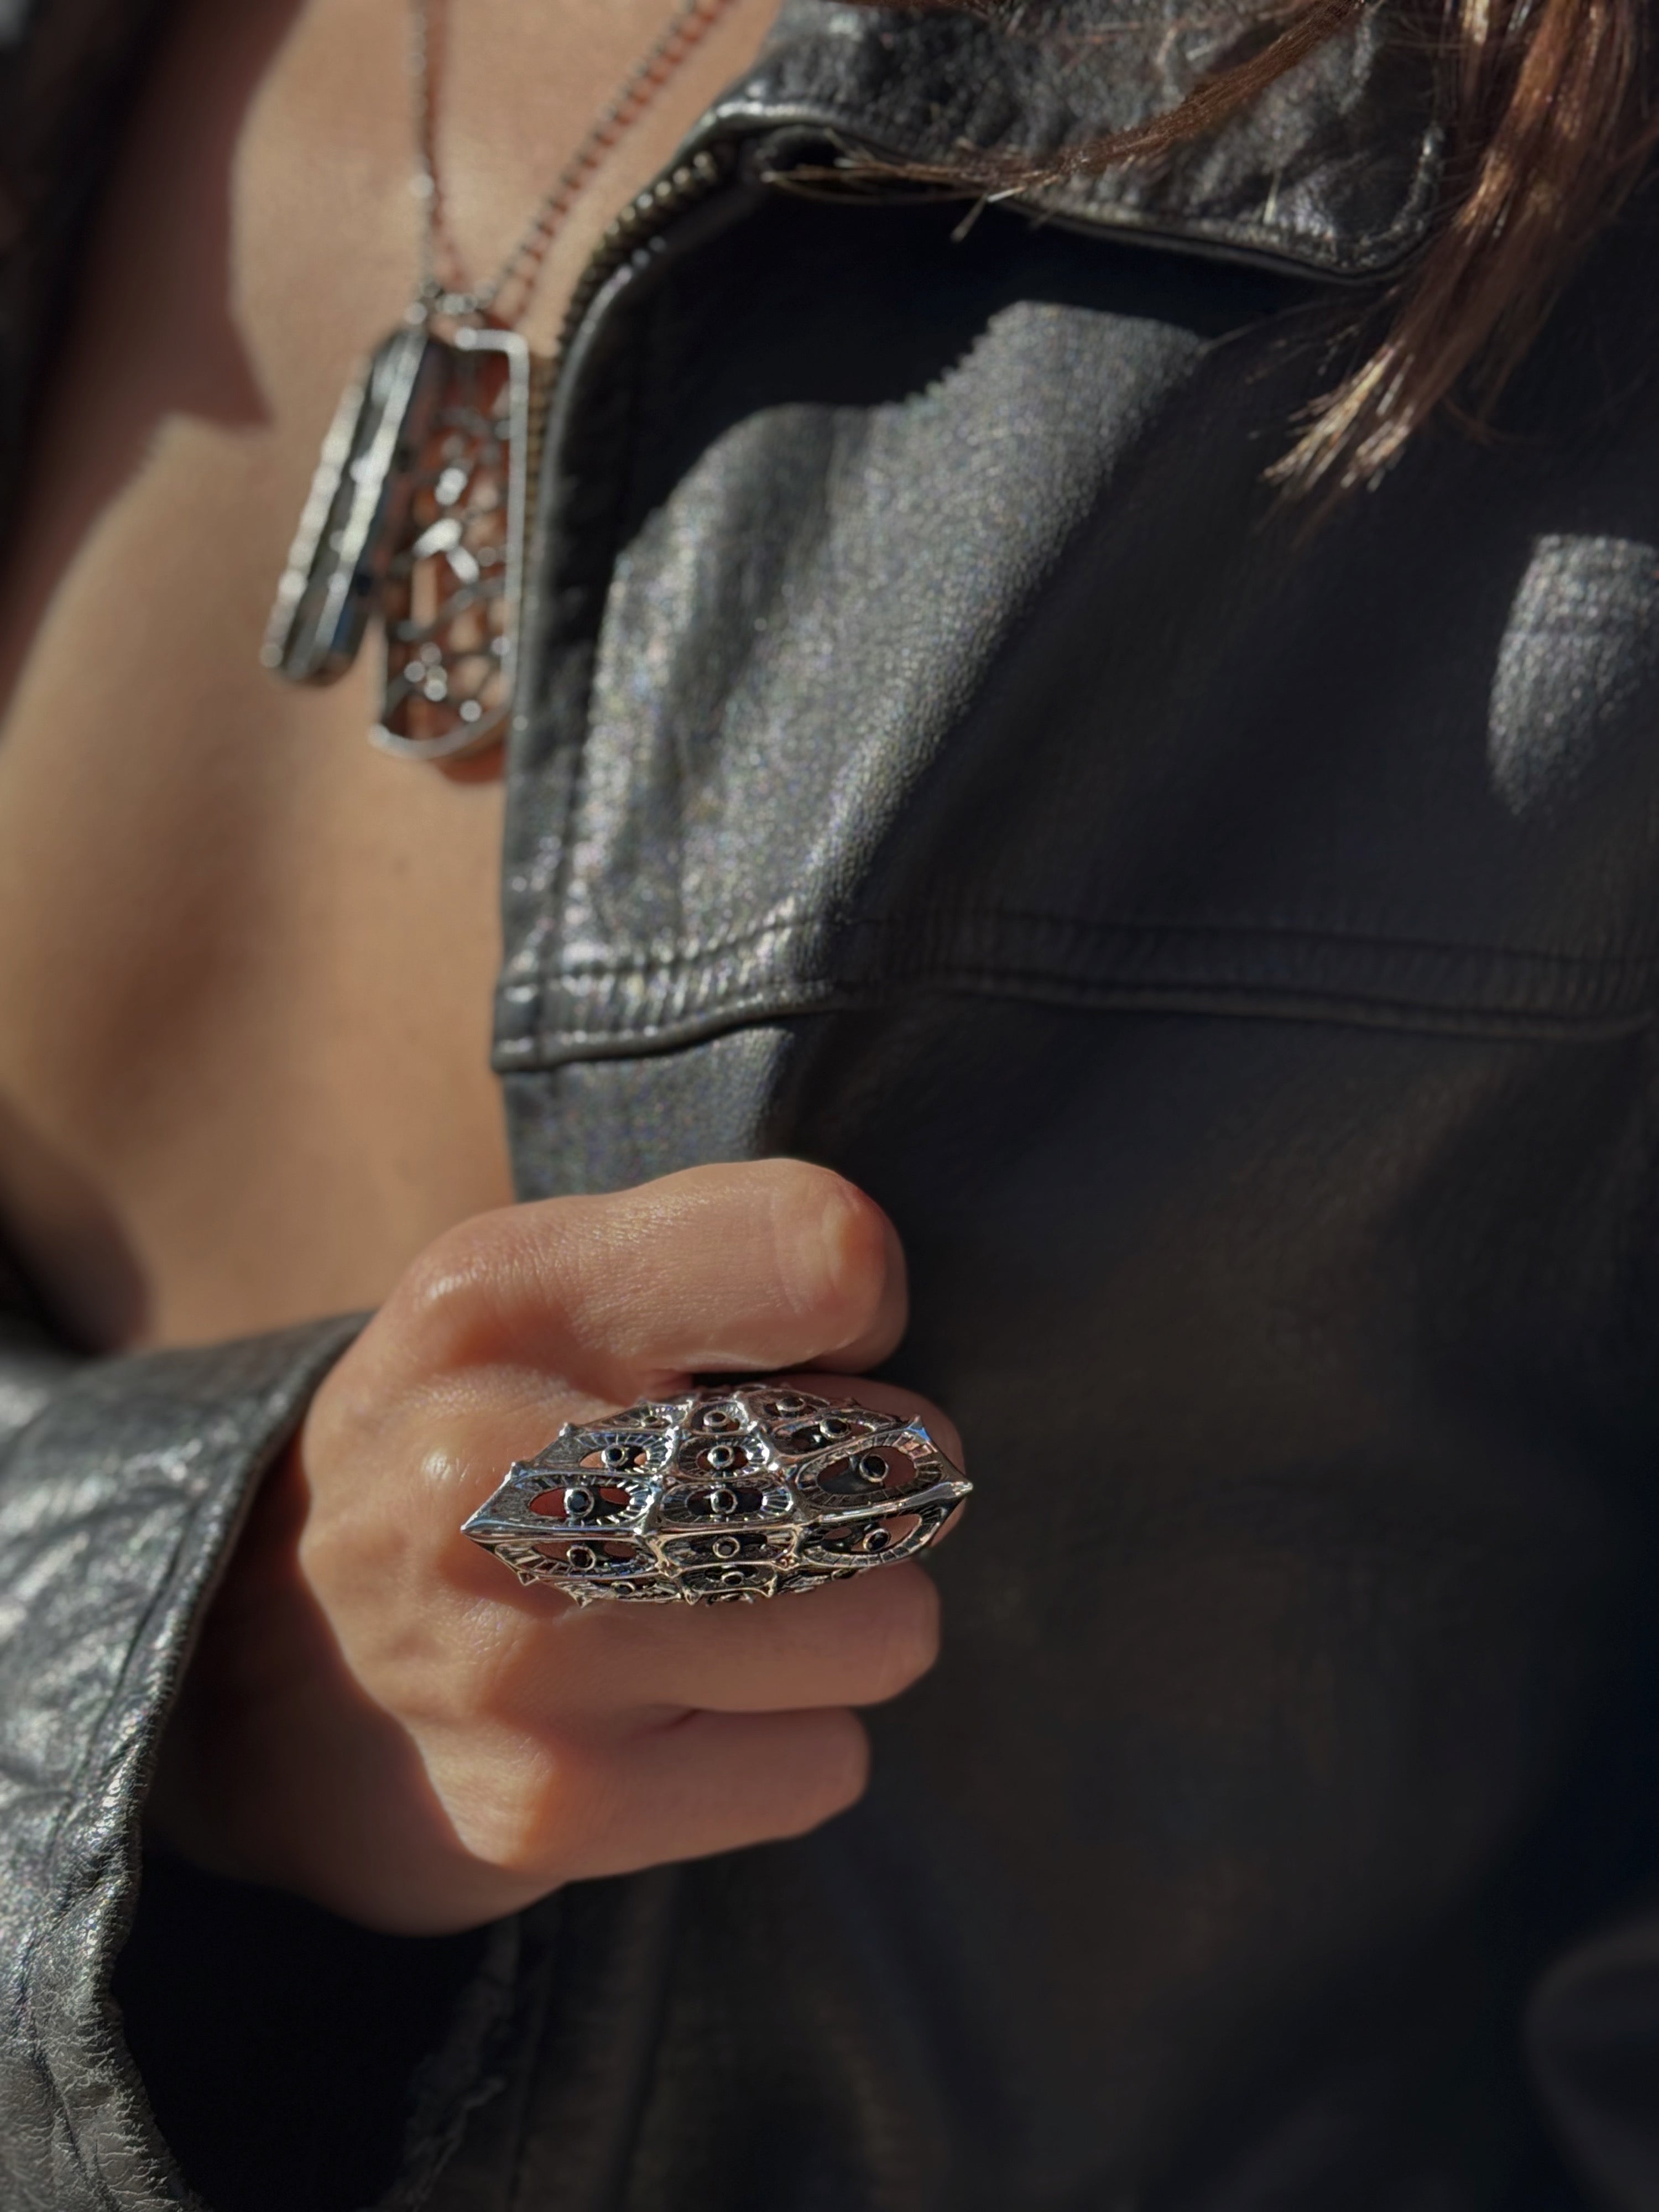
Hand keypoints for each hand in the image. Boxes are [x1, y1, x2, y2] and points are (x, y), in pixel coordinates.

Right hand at [149, 1162, 955, 1932]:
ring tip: (738, 1599)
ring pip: (880, 1629)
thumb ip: (742, 1271)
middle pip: (877, 1458)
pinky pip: (823, 1766)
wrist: (296, 1657)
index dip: (864, 1308)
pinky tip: (690, 1703)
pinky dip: (793, 1738)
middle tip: (782, 1494)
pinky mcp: (546, 1807)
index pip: (825, 1258)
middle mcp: (483, 1468)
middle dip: (877, 1478)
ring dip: (852, 1620)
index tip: (803, 1351)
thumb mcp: (567, 1290)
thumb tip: (913, 1419)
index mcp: (501, 1294)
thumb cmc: (497, 1433)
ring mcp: (507, 1655)